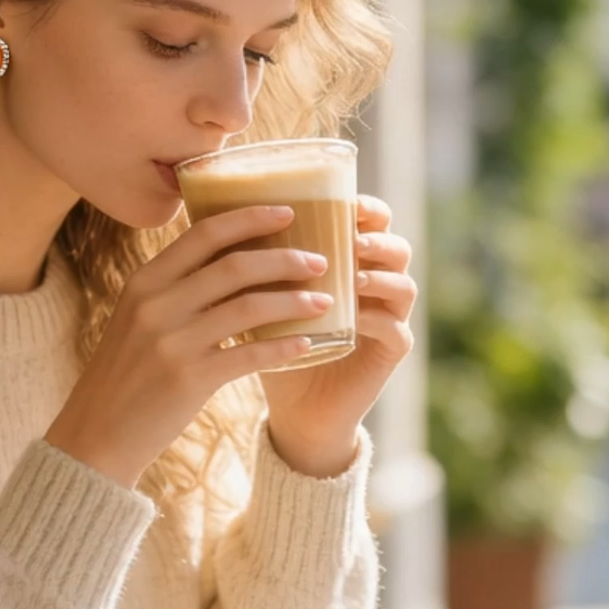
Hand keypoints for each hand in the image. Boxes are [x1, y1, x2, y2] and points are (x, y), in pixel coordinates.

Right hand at [44, 203, 351, 489]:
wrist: (97, 432)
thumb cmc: (125, 373)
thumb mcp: (137, 318)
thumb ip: (174, 289)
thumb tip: (231, 261)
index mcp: (145, 281)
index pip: (204, 233)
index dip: (250, 218)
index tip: (288, 211)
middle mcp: (157, 304)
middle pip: (235, 266)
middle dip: (285, 259)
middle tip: (321, 260)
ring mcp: (172, 342)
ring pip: (249, 307)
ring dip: (294, 301)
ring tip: (324, 300)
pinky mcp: (189, 379)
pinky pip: (250, 355)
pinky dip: (284, 347)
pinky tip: (308, 344)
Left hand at [258, 195, 416, 477]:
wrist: (292, 408)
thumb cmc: (271, 345)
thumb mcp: (258, 299)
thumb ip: (249, 263)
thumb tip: (205, 214)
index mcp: (350, 263)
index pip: (372, 223)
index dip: (365, 207)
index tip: (342, 200)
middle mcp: (377, 287)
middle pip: (396, 247)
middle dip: (377, 236)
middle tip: (352, 235)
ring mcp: (389, 320)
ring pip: (403, 285)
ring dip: (379, 274)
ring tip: (351, 271)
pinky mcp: (390, 355)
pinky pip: (395, 330)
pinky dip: (376, 318)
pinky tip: (354, 315)